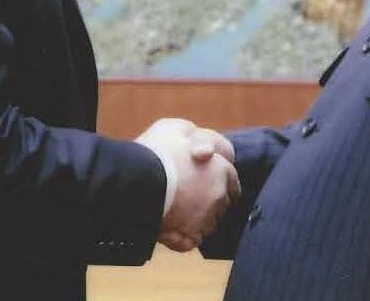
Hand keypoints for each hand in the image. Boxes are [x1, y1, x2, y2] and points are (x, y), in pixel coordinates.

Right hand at [136, 119, 240, 250]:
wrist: (137, 183)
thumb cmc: (158, 152)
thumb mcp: (177, 129)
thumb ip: (196, 137)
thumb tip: (204, 148)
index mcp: (222, 170)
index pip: (231, 180)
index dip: (219, 180)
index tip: (205, 180)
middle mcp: (219, 197)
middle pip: (220, 203)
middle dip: (207, 199)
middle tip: (185, 193)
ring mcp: (205, 220)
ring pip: (206, 223)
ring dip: (196, 218)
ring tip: (175, 209)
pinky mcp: (189, 238)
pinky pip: (190, 241)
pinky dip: (183, 237)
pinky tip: (170, 227)